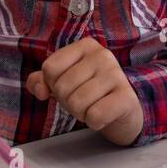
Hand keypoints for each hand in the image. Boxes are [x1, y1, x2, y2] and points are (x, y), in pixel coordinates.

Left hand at [25, 36, 143, 145]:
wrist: (122, 110)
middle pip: (62, 87)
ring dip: (81, 113)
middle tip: (83, 100)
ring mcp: (116, 74)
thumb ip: (40, 81)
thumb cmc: (88, 91)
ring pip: (77, 103)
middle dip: (67, 102)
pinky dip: (94, 122)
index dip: (53, 84)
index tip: (70, 86)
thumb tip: (40, 90)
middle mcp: (103, 55)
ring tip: (93, 106)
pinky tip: (104, 115)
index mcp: (85, 45)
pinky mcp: (126, 96)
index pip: (50, 68)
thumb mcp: (62, 81)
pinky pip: (95, 115)